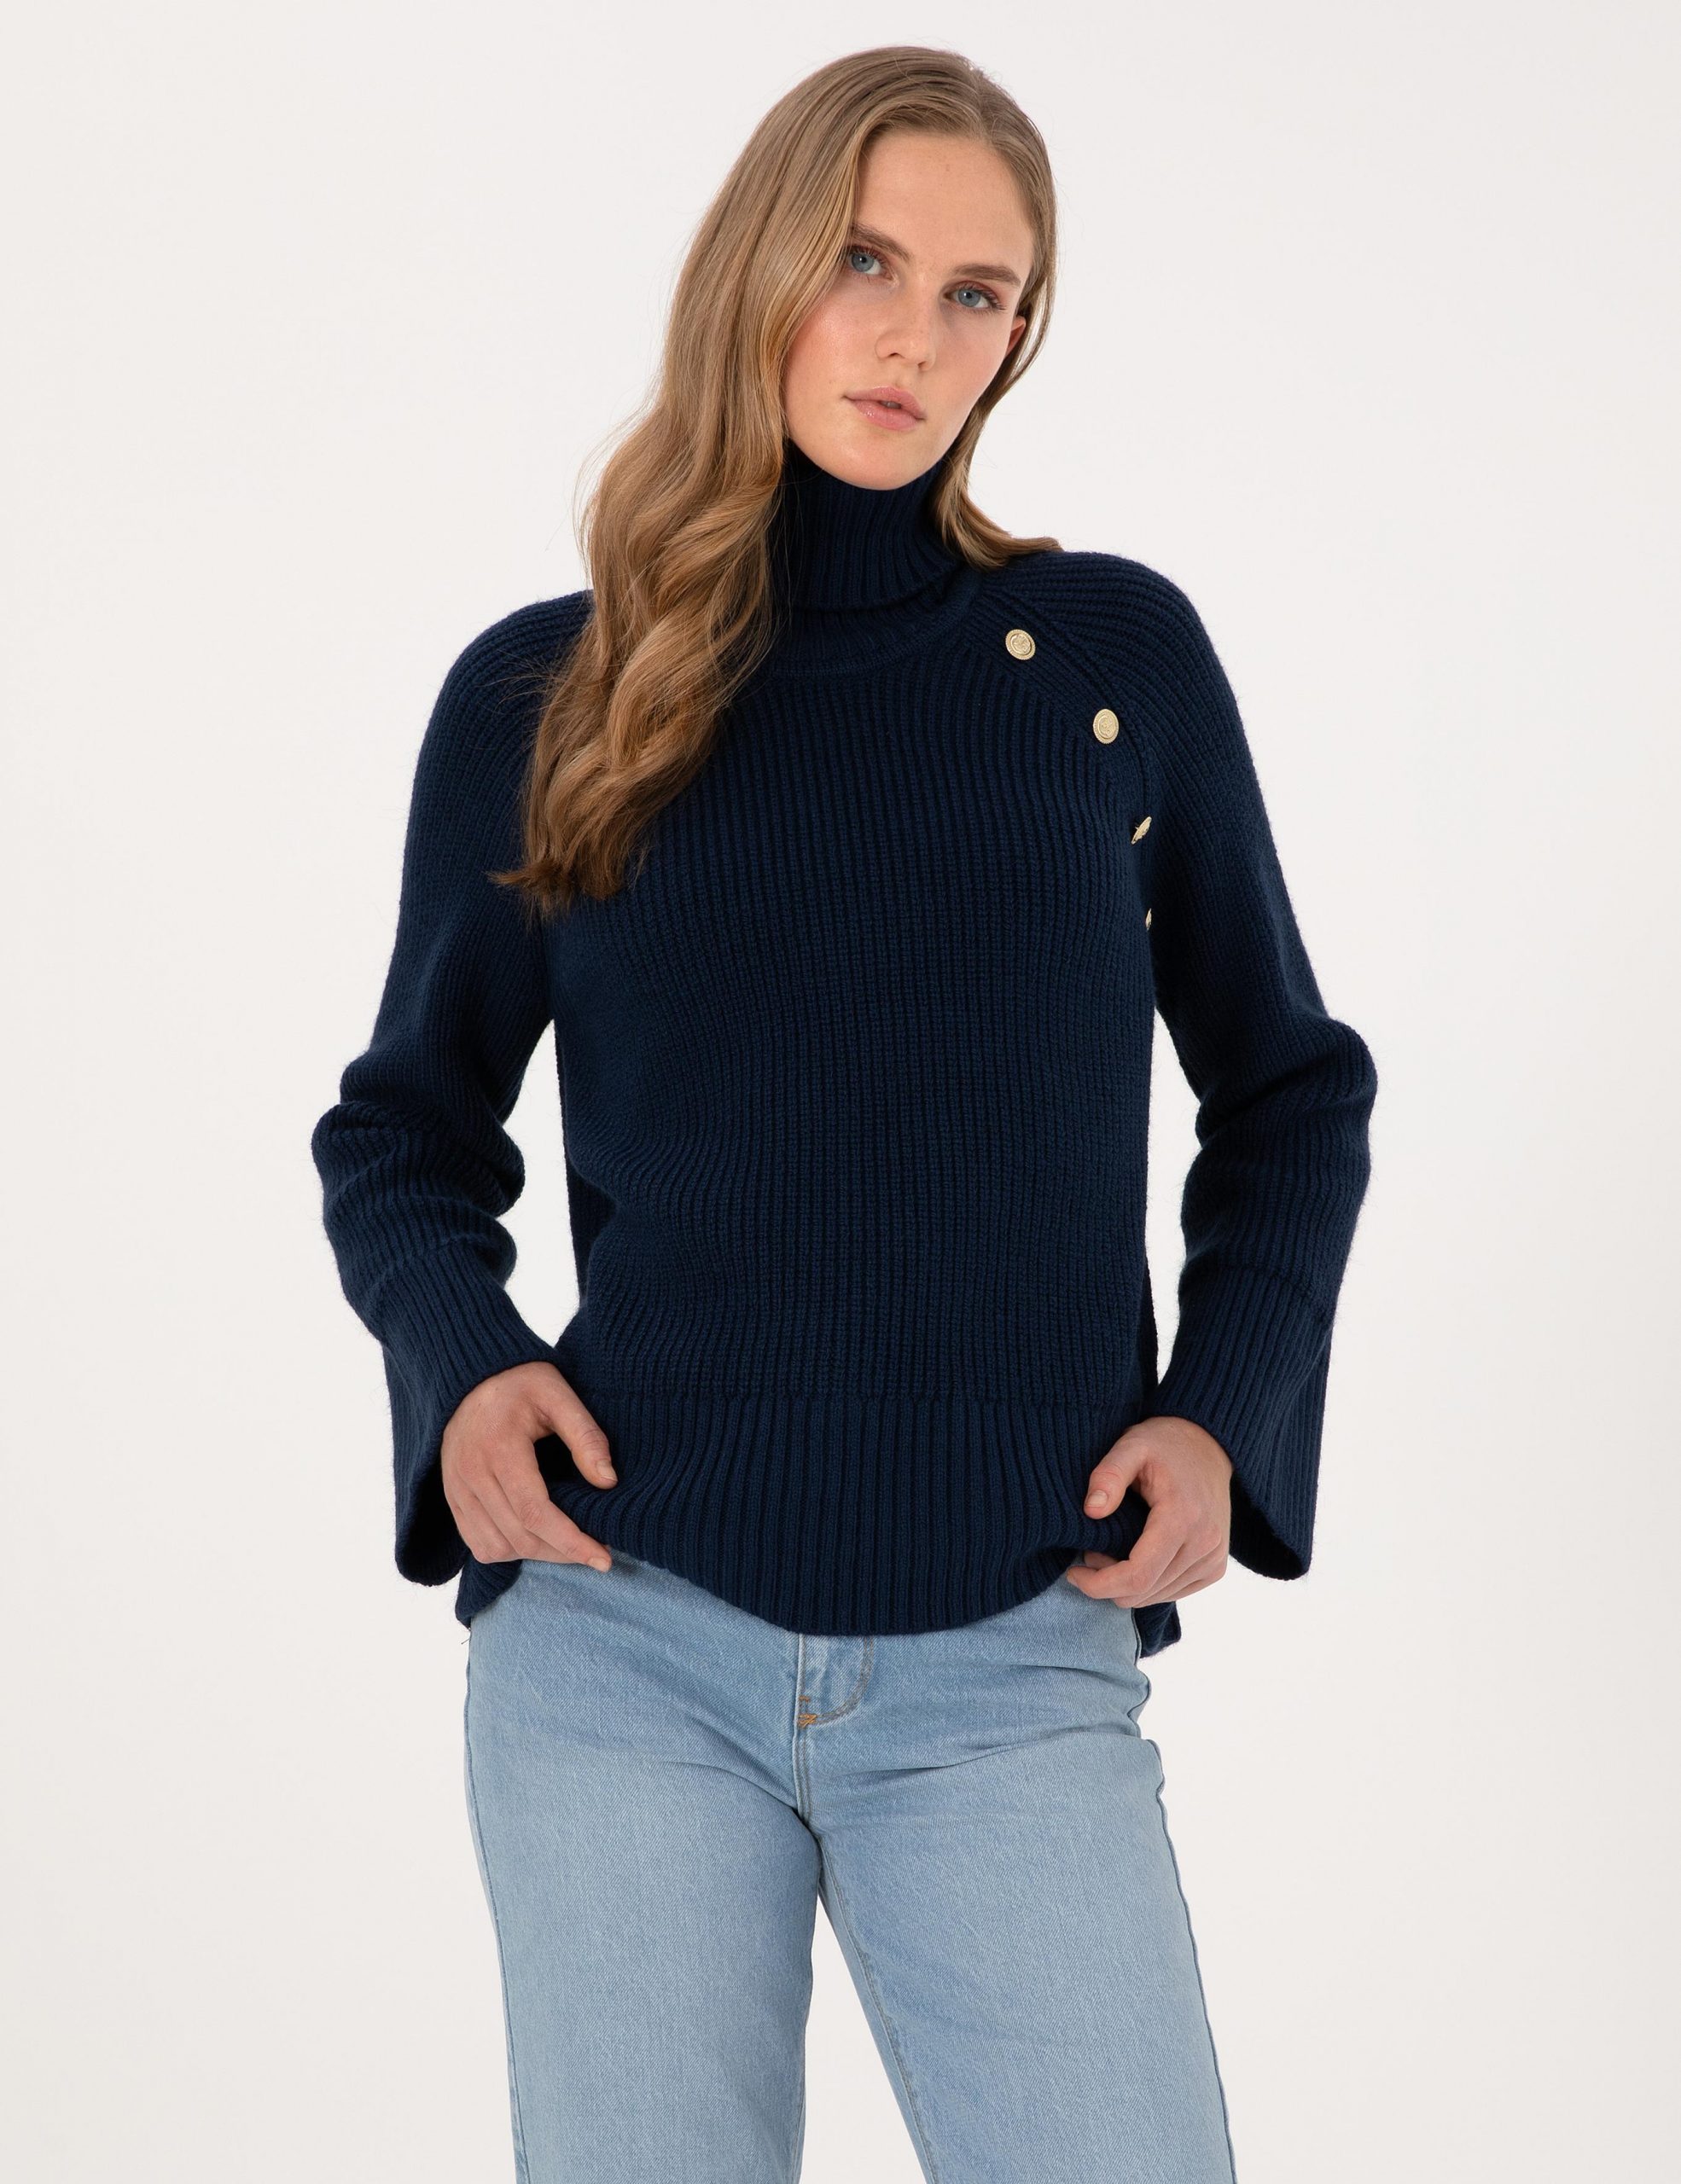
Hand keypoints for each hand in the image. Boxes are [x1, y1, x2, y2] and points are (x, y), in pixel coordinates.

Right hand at [440, 1360, 618, 1568]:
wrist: (469, 1376)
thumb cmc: (520, 1381)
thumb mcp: (559, 1394)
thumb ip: (585, 1436)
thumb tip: (609, 1481)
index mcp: (500, 1448)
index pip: (535, 1513)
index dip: (571, 1542)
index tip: (604, 1559)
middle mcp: (472, 1474)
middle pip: (519, 1537)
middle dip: (563, 1552)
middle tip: (596, 1549)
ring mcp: (457, 1489)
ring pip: (497, 1548)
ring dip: (537, 1554)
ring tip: (567, 1542)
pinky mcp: (452, 1497)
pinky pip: (477, 1544)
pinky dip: (508, 1550)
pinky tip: (534, 1536)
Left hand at [1065, 1415, 1232, 1606]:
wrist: (1208, 1445)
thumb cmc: (1165, 1444)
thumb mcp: (1131, 1446)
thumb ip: (1108, 1475)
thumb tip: (1091, 1510)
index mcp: (1183, 1518)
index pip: (1138, 1576)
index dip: (1099, 1584)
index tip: (1073, 1573)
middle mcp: (1205, 1545)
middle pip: (1145, 1592)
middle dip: (1107, 1583)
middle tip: (1089, 1554)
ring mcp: (1214, 1559)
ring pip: (1158, 1596)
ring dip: (1127, 1585)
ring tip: (1109, 1553)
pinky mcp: (1215, 1567)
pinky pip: (1174, 1592)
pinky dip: (1148, 1586)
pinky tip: (1134, 1560)